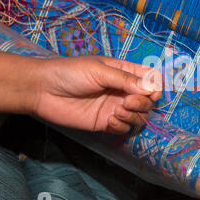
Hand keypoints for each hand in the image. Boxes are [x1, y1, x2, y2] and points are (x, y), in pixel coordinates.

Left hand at [33, 56, 161, 134]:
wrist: (43, 90)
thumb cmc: (70, 72)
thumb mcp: (100, 71)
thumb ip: (126, 80)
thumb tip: (153, 88)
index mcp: (124, 73)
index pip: (151, 80)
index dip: (156, 87)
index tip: (151, 92)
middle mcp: (122, 91)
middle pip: (148, 101)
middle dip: (143, 103)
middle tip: (127, 102)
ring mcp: (114, 107)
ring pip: (139, 116)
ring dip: (134, 116)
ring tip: (117, 112)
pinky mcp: (105, 122)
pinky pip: (124, 128)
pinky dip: (121, 126)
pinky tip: (109, 121)